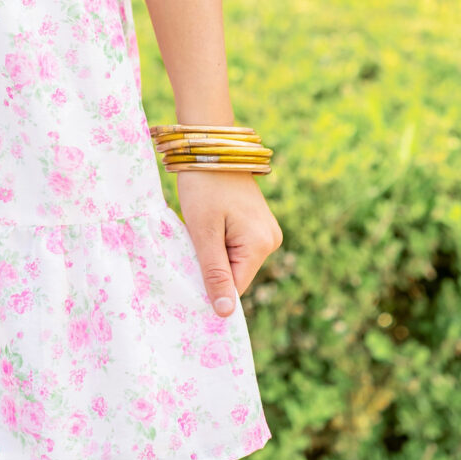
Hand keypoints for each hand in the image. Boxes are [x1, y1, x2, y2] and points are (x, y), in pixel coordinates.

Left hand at [175, 170, 282, 317]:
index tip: (189, 273)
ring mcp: (266, 230)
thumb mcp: (203, 231)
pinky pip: (237, 245)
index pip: (235, 287)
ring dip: (214, 253)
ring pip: (235, 260)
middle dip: (212, 266)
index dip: (211, 285)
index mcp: (261, 245)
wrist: (209, 146)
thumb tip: (225, 313)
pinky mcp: (257, 223)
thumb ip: (215, 272)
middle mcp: (271, 240)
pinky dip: (219, 241)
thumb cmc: (204, 185)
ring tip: (199, 230)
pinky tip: (207, 225)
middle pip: (236, 274)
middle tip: (190, 245)